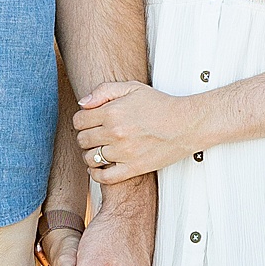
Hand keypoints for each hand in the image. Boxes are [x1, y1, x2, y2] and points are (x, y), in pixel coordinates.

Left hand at [74, 81, 196, 183]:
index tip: (89, 121)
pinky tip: (99, 168)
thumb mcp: (132, 87)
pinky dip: (96, 175)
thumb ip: (103, 91)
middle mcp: (115, 133)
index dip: (81, 120)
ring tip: (99, 150)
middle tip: (95, 135)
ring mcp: (124, 152)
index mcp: (112, 112)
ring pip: (90, 159)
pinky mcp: (134, 168)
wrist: (186, 124)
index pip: (79, 121)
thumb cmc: (160, 105)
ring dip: (90, 154)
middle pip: (82, 140)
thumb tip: (82, 103)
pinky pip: (105, 178)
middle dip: (85, 136)